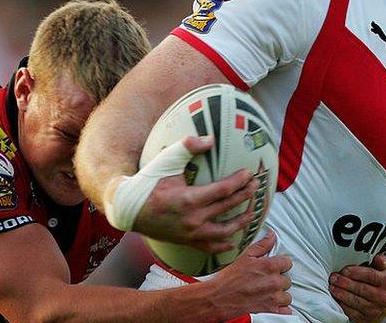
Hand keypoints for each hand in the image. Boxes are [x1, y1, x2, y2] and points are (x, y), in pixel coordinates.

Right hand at [134, 136, 258, 252]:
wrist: (128, 208)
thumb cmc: (148, 183)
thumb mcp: (166, 161)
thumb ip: (187, 147)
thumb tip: (210, 138)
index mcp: (190, 199)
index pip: (224, 190)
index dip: (240, 182)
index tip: (250, 174)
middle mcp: (193, 219)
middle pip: (228, 208)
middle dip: (245, 196)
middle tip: (256, 186)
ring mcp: (191, 234)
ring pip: (224, 232)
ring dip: (241, 222)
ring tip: (251, 212)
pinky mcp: (186, 242)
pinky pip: (210, 247)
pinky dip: (224, 245)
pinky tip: (233, 240)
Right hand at [207, 232, 292, 317]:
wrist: (218, 298)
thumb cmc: (228, 279)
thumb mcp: (244, 256)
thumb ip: (262, 245)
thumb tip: (272, 236)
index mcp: (269, 266)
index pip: (288, 263)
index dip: (280, 264)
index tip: (274, 267)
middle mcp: (274, 282)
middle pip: (287, 280)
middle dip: (278, 280)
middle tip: (266, 280)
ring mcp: (273, 298)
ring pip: (287, 296)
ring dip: (279, 294)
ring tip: (268, 292)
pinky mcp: (271, 311)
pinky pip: (286, 310)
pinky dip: (280, 308)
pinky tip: (271, 303)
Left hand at [329, 254, 385, 322]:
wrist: (383, 307)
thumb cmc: (379, 283)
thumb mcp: (383, 270)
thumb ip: (380, 261)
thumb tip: (378, 257)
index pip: (371, 275)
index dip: (355, 272)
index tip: (344, 270)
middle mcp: (383, 297)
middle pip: (361, 288)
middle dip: (345, 282)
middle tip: (334, 277)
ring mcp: (375, 310)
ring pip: (355, 301)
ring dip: (341, 293)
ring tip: (332, 286)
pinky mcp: (365, 319)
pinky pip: (351, 312)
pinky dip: (341, 304)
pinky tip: (335, 297)